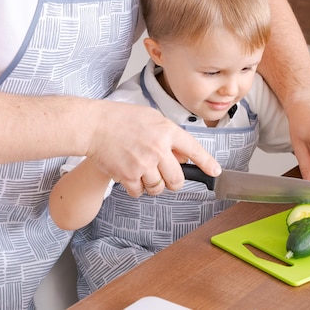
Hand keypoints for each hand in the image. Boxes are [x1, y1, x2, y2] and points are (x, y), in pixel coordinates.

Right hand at [85, 100, 220, 197]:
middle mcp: (158, 149)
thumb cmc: (121, 119)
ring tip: (142, 171)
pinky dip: (136, 188)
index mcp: (167, 131)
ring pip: (158, 188)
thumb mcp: (152, 117)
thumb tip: (182, 155)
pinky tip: (130, 175)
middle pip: (177, 180)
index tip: (215, 172)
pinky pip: (139, 192)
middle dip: (175, 183)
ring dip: (153, 185)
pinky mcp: (128, 176)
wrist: (94, 126)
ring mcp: (143, 164)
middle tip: (168, 178)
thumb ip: (169, 135)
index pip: (194, 150)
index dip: (207, 163)